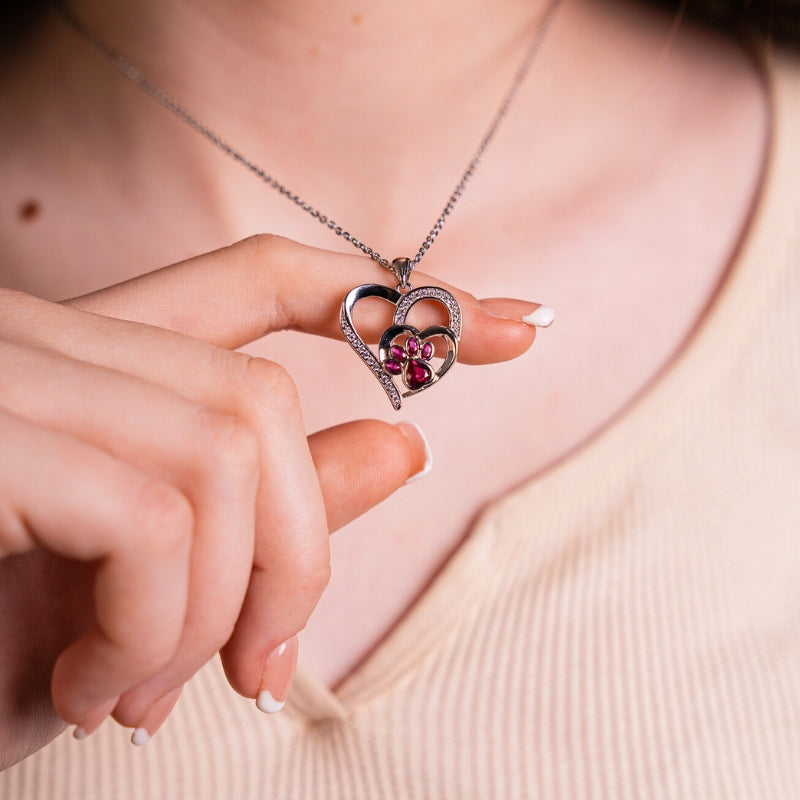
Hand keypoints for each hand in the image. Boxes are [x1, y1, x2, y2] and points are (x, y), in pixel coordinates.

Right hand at [0, 234, 539, 766]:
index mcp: (96, 364)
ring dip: (221, 599)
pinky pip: (154, 511)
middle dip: (302, 545)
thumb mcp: (145, 585)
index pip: (264, 278)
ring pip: (225, 447)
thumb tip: (404, 442)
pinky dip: (158, 620)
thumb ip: (271, 507)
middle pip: (262, 397)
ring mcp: (12, 375)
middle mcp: (49, 341)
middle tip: (263, 666)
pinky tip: (96, 681)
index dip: (388, 297)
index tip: (511, 323)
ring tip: (150, 689)